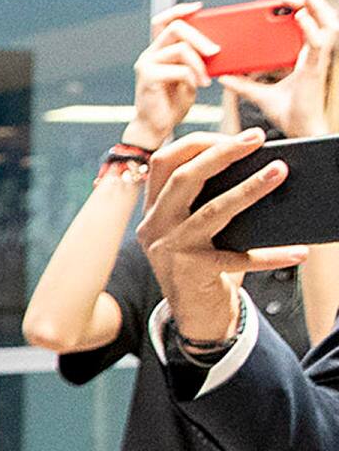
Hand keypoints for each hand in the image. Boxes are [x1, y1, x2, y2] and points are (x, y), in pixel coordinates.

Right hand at [130, 4, 213, 146]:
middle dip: (201, 37)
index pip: (164, 20)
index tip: (198, 8)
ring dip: (200, 63)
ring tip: (207, 78)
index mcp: (158, 50)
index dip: (180, 10)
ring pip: (181, 48)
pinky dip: (193, 77)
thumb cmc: (173, 103)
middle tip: (216, 52)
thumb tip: (216, 48)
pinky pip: (179, 69)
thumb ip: (196, 60)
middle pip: (176, 27)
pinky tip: (197, 87)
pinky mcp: (148, 78)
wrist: (156, 128)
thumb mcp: (190, 76)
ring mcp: (147, 64)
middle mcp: (150, 54)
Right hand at [138, 128, 305, 346]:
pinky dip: (271, 255)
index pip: (164, 162)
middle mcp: (155, 227)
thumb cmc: (202, 264)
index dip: (197, 143)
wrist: (194, 314)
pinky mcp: (193, 273)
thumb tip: (258, 166)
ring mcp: (171, 250)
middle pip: (184, 178)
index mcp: (153, 211)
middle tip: (257, 138)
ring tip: (280, 172)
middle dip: (222, 153)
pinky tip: (297, 252)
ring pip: (212, 210)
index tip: (234, 136)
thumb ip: (206, 201)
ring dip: (250, 188)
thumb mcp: (193, 229)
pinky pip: (238, 259)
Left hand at [226, 0, 337, 139]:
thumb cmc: (287, 114)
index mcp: (303, 58)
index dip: (302, 11)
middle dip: (310, 4)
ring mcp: (316, 61)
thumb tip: (223, 76)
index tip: (286, 0)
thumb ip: (243, 85)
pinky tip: (299, 18)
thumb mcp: (259, 95)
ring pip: (326, 27)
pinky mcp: (314, 69)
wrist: (298, 131)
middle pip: (320, 22)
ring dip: (316, 9)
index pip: (308, 28)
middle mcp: (313, 56)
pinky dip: (309, 28)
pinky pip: (316, 44)